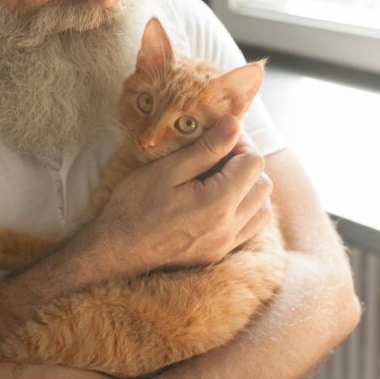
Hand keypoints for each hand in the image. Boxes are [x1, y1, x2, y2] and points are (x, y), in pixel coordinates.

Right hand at [97, 116, 272, 273]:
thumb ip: (207, 148)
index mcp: (218, 203)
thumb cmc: (135, 205)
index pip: (254, 162)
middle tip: (218, 156)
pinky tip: (219, 202)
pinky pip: (250, 229)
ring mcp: (225, 244)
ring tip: (220, 179)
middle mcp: (229, 227)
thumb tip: (234, 124)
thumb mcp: (168, 170)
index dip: (240, 143)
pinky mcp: (218, 254)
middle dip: (246, 165)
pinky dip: (245, 211)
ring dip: (249, 189)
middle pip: (263, 185)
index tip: (218, 137)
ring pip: (262, 210)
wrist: (116, 250)